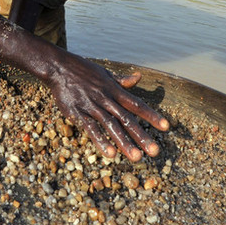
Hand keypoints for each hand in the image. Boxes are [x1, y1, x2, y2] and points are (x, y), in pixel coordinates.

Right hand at [44, 54, 169, 161]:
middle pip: (127, 119)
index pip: (137, 104)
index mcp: (114, 90)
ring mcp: (92, 106)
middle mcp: (106, 99)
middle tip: (155, 151)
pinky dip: (100, 140)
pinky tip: (109, 153)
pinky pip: (91, 128)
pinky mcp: (78, 112)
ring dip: (124, 142)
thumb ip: (121, 80)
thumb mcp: (105, 74)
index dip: (152, 115)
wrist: (59, 66)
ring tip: (136, 158)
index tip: (167, 127)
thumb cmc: (83, 70)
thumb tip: (139, 77)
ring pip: (111, 126)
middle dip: (142, 135)